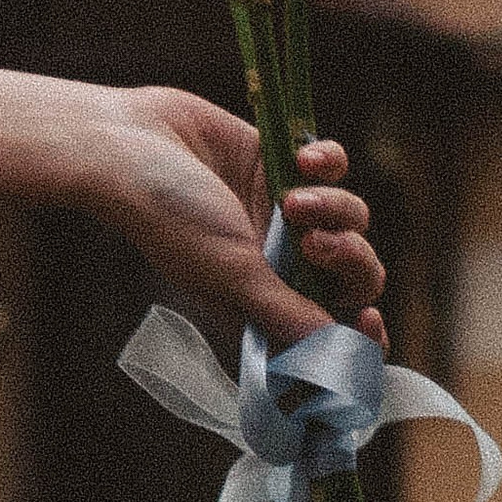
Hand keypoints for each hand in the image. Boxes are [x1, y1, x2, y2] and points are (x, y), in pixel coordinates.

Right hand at [87, 86, 386, 357]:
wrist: (132, 142)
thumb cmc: (170, 218)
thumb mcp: (233, 274)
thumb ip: (288, 314)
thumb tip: (337, 360)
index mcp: (263, 304)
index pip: (326, 335)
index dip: (356, 338)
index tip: (369, 324)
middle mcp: (278, 264)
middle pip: (354, 277)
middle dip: (350, 261)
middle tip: (317, 245)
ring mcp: (284, 214)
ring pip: (351, 219)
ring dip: (332, 207)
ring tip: (291, 198)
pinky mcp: (285, 164)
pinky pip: (336, 168)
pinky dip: (327, 163)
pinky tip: (301, 157)